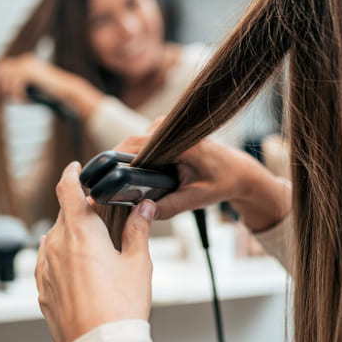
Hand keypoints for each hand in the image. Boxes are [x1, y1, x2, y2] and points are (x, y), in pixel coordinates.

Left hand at [0, 54, 50, 101]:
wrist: (66, 90)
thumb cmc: (49, 92)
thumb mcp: (29, 87)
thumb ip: (15, 86)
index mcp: (25, 61)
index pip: (1, 65)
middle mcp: (25, 59)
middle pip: (0, 69)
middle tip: (5, 98)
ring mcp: (28, 64)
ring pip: (6, 78)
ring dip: (9, 92)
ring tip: (17, 100)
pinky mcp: (31, 72)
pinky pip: (15, 84)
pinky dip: (17, 94)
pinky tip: (25, 100)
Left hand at [35, 161, 155, 341]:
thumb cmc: (120, 308)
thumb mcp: (138, 264)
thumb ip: (139, 230)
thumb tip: (144, 208)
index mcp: (80, 232)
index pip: (67, 189)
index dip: (71, 174)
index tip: (76, 168)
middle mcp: (56, 245)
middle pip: (64, 215)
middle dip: (81, 212)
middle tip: (102, 218)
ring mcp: (45, 268)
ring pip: (54, 239)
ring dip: (70, 236)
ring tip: (95, 250)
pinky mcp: (42, 290)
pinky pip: (48, 263)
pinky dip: (61, 259)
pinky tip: (80, 271)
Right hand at [116, 135, 291, 232]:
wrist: (237, 169)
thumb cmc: (222, 181)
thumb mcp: (198, 198)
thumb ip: (172, 206)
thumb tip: (145, 213)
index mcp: (181, 140)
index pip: (139, 146)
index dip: (119, 162)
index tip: (106, 180)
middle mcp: (170, 128)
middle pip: (131, 144)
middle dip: (117, 165)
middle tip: (105, 188)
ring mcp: (165, 128)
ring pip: (133, 144)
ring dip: (124, 162)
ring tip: (116, 185)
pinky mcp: (162, 133)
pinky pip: (140, 145)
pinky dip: (133, 159)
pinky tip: (129, 177)